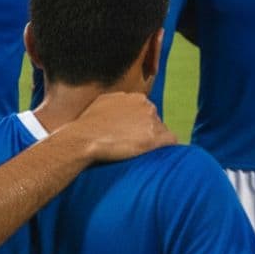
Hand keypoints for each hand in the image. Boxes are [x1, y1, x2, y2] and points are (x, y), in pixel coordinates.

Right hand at [58, 91, 175, 162]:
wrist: (84, 138)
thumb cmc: (88, 124)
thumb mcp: (103, 103)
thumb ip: (117, 102)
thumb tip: (121, 105)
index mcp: (135, 98)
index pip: (146, 111)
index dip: (140, 125)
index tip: (133, 135)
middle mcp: (146, 106)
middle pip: (155, 121)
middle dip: (148, 132)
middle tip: (136, 145)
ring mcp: (151, 121)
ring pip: (162, 132)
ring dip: (155, 142)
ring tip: (141, 153)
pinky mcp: (154, 138)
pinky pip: (170, 141)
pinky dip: (166, 149)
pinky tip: (157, 155)